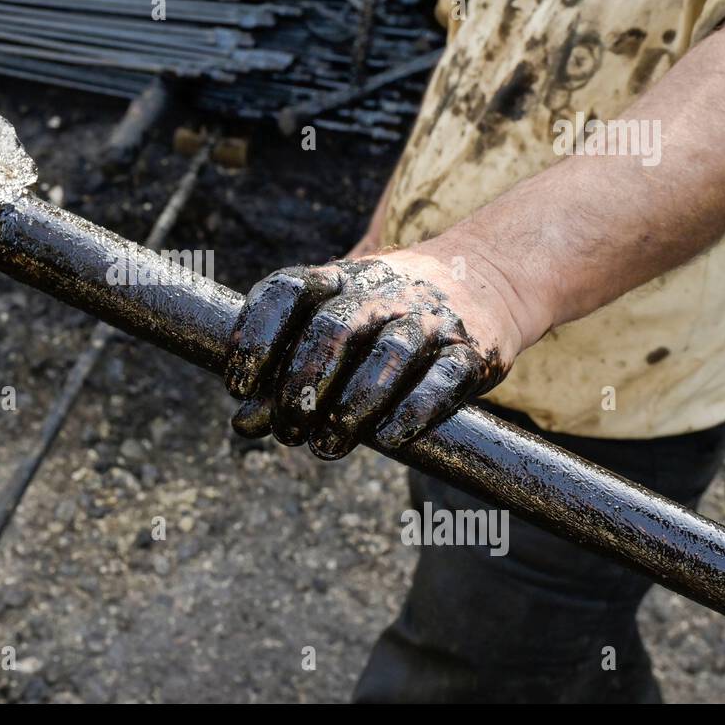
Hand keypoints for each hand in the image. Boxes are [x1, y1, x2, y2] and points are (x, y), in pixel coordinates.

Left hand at [224, 249, 524, 459]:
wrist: (487, 278)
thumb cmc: (387, 316)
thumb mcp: (335, 326)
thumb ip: (285, 370)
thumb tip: (244, 424)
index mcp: (338, 279)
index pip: (287, 291)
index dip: (256, 337)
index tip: (237, 386)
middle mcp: (381, 292)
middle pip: (333, 329)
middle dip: (301, 386)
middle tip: (287, 432)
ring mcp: (429, 318)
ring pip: (389, 354)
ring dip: (351, 407)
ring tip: (326, 446)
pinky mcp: (472, 350)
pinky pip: (443, 380)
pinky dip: (413, 411)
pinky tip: (387, 439)